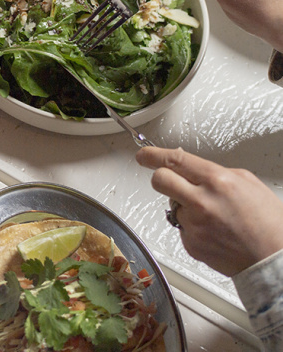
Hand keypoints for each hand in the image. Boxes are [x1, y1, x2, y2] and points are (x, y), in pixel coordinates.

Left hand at [136, 146, 282, 275]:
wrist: (274, 259)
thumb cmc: (268, 223)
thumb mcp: (247, 183)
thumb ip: (215, 172)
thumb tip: (191, 168)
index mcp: (217, 181)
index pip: (175, 160)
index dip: (153, 155)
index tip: (144, 155)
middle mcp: (202, 201)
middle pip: (160, 180)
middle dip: (161, 177)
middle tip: (169, 181)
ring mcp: (194, 224)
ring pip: (172, 205)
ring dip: (185, 206)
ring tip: (212, 216)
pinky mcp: (190, 243)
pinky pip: (182, 227)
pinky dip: (193, 227)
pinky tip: (213, 231)